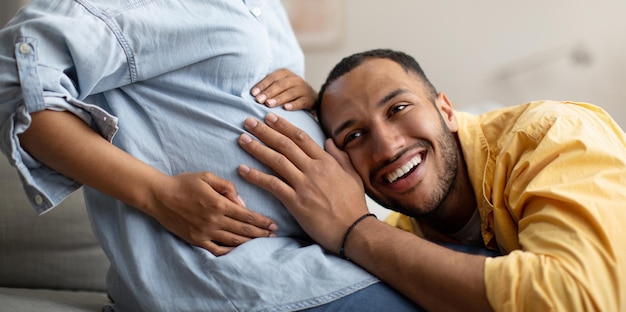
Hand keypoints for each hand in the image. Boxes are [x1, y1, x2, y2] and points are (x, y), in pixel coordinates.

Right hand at [150, 172, 277, 255]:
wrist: (158, 196)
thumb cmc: (184, 183)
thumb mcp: (207, 176)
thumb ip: (227, 187)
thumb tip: (242, 202)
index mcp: (218, 204)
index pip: (247, 215)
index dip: (262, 221)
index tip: (273, 224)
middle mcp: (214, 221)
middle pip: (243, 230)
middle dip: (261, 233)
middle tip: (274, 235)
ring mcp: (205, 233)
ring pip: (233, 241)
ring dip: (249, 242)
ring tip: (262, 242)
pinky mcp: (196, 240)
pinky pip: (216, 249)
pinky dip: (230, 252)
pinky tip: (240, 252)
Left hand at [237, 113, 369, 252]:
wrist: (354, 230)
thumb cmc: (354, 205)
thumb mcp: (352, 175)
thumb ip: (340, 157)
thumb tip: (329, 141)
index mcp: (327, 161)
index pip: (301, 138)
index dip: (283, 126)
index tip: (269, 117)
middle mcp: (314, 169)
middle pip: (285, 145)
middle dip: (265, 131)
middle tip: (248, 122)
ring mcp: (304, 185)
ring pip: (276, 161)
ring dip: (257, 148)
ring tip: (242, 139)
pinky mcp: (296, 202)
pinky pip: (272, 185)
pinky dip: (256, 176)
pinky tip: (242, 169)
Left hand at [251, 68, 316, 110]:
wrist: (310, 97)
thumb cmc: (288, 92)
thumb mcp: (279, 86)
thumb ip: (268, 87)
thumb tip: (252, 94)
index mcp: (285, 73)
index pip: (272, 78)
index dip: (262, 85)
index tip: (253, 94)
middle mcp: (295, 79)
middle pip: (280, 85)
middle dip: (268, 92)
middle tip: (259, 100)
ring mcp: (303, 89)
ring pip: (290, 93)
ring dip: (278, 99)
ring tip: (268, 104)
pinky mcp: (310, 99)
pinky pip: (301, 102)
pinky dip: (293, 105)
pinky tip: (285, 108)